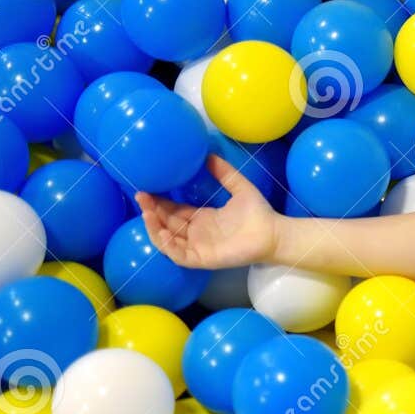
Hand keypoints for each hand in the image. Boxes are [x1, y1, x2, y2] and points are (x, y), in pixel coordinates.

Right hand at [134, 155, 281, 270]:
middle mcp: (197, 233)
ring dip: (154, 227)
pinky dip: (167, 245)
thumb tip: (208, 154)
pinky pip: (178, 255)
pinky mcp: (202, 259)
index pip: (173, 210)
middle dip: (151, 211)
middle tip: (141, 197)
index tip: (146, 189)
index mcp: (202, 218)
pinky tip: (161, 231)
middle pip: (166, 223)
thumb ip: (224, 173)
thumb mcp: (239, 187)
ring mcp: (198, 247)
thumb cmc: (258, 214)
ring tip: (146, 211)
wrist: (273, 233)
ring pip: (167, 240)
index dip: (159, 201)